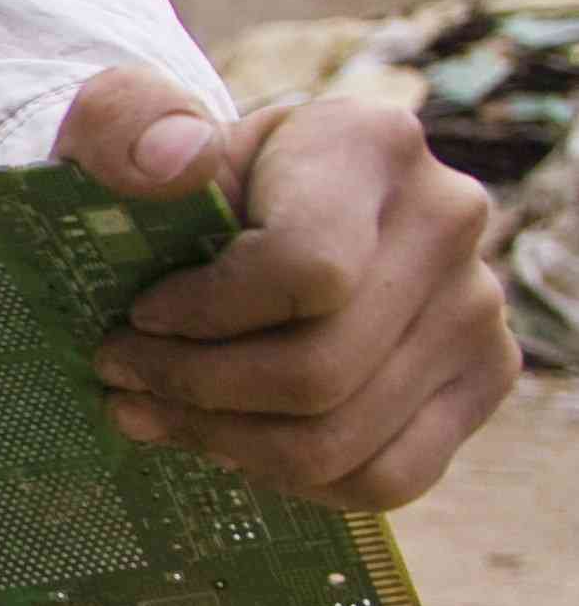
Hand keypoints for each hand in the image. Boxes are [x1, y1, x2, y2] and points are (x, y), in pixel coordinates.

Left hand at [55, 64, 513, 511]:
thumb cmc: (173, 178)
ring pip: (341, 439)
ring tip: (155, 411)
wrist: (242, 207)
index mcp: (371, 142)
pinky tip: (231, 440)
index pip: (304, 272)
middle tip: (122, 376)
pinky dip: (292, 479)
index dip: (205, 315)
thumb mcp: (123, 133)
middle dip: (193, 390)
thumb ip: (122, 126)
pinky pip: (386, 477)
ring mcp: (477, 305)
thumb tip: (178, 161)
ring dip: (223, 442)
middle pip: (316, 372)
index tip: (138, 313)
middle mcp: (448, 219)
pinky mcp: (482, 378)